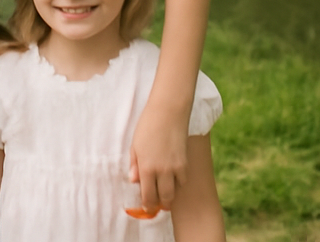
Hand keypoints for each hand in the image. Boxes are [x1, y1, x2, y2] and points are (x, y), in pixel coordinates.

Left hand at [130, 96, 191, 211]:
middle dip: (160, 204)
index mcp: (146, 167)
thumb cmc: (147, 125)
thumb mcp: (135, 145)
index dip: (147, 205)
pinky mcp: (185, 162)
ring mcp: (175, 168)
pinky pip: (183, 180)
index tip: (147, 208)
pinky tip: (174, 178)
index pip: (147, 196)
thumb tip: (133, 180)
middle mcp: (161, 171)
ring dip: (170, 195)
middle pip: (163, 198)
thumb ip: (135, 165)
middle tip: (158, 205)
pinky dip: (179, 182)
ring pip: (175, 192)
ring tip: (165, 192)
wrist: (168, 112)